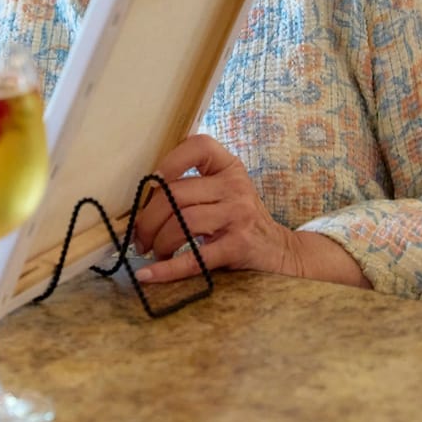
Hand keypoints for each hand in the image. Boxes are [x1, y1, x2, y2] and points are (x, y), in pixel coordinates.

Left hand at [129, 136, 371, 287]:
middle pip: (176, 194)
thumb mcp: (225, 193)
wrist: (281, 252)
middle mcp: (236, 186)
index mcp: (229, 168)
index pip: (198, 146)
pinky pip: (195, 257)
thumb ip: (193, 188)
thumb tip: (142, 202)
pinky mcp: (239, 246)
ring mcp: (240, 215)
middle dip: (148, 219)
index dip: (170, 161)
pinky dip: (168, 269)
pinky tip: (149, 274)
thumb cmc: (241, 221)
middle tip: (140, 237)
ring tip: (154, 252)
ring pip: (182, 222)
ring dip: (159, 242)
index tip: (153, 182)